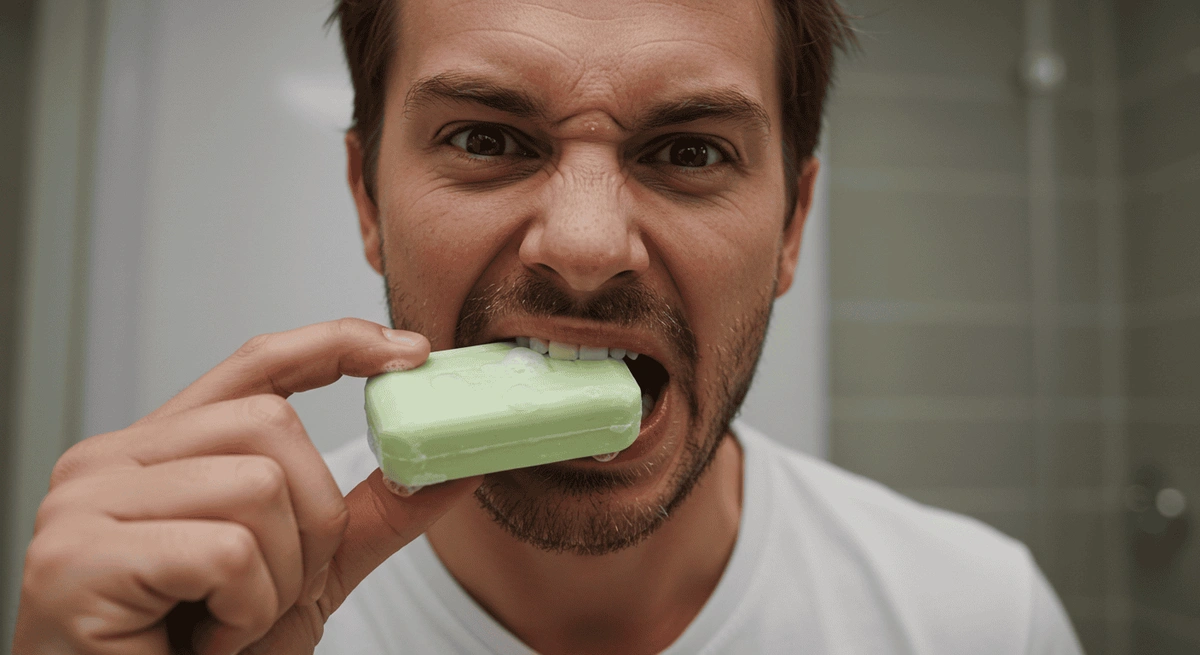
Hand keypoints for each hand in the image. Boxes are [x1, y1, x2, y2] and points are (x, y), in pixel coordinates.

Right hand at [12, 318, 481, 653]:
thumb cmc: (202, 651)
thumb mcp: (305, 572)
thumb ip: (368, 516)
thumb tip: (452, 465)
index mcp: (161, 452)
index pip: (254, 366)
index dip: (335, 344)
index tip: (409, 353)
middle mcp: (111, 462)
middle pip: (272, 423)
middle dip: (313, 520)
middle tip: (279, 589)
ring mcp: (84, 504)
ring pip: (256, 486)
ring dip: (279, 577)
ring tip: (234, 620)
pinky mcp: (76, 558)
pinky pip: (225, 553)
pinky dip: (246, 611)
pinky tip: (209, 640)